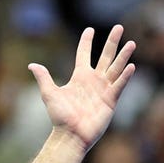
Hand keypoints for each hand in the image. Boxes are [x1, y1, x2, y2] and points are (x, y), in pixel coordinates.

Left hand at [28, 25, 135, 152]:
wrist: (70, 135)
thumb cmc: (60, 116)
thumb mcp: (49, 93)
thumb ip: (43, 77)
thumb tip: (32, 65)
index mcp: (80, 76)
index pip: (84, 54)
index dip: (86, 41)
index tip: (90, 29)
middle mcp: (93, 80)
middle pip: (105, 56)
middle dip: (112, 42)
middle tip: (119, 27)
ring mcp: (104, 89)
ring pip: (115, 68)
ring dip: (123, 56)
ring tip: (131, 43)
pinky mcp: (110, 100)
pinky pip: (119, 85)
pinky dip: (125, 76)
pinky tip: (131, 66)